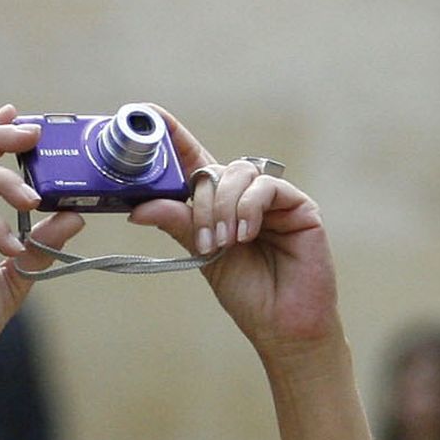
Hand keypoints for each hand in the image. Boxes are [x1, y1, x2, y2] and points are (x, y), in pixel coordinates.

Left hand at [127, 109, 338, 359]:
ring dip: (223, 208)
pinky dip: (249, 208)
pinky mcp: (298, 205)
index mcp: (220, 207)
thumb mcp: (203, 257)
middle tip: (203, 240)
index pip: (196, 162)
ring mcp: (272, 198)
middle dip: (201, 202)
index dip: (176, 138)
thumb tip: (140, 207)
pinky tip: (246, 235)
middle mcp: (245, 197)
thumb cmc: (247, 293)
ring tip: (224, 243)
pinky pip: (266, 186)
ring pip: (239, 175)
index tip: (152, 115)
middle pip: (214, 171)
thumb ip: (179, 225)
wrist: (282, 324)